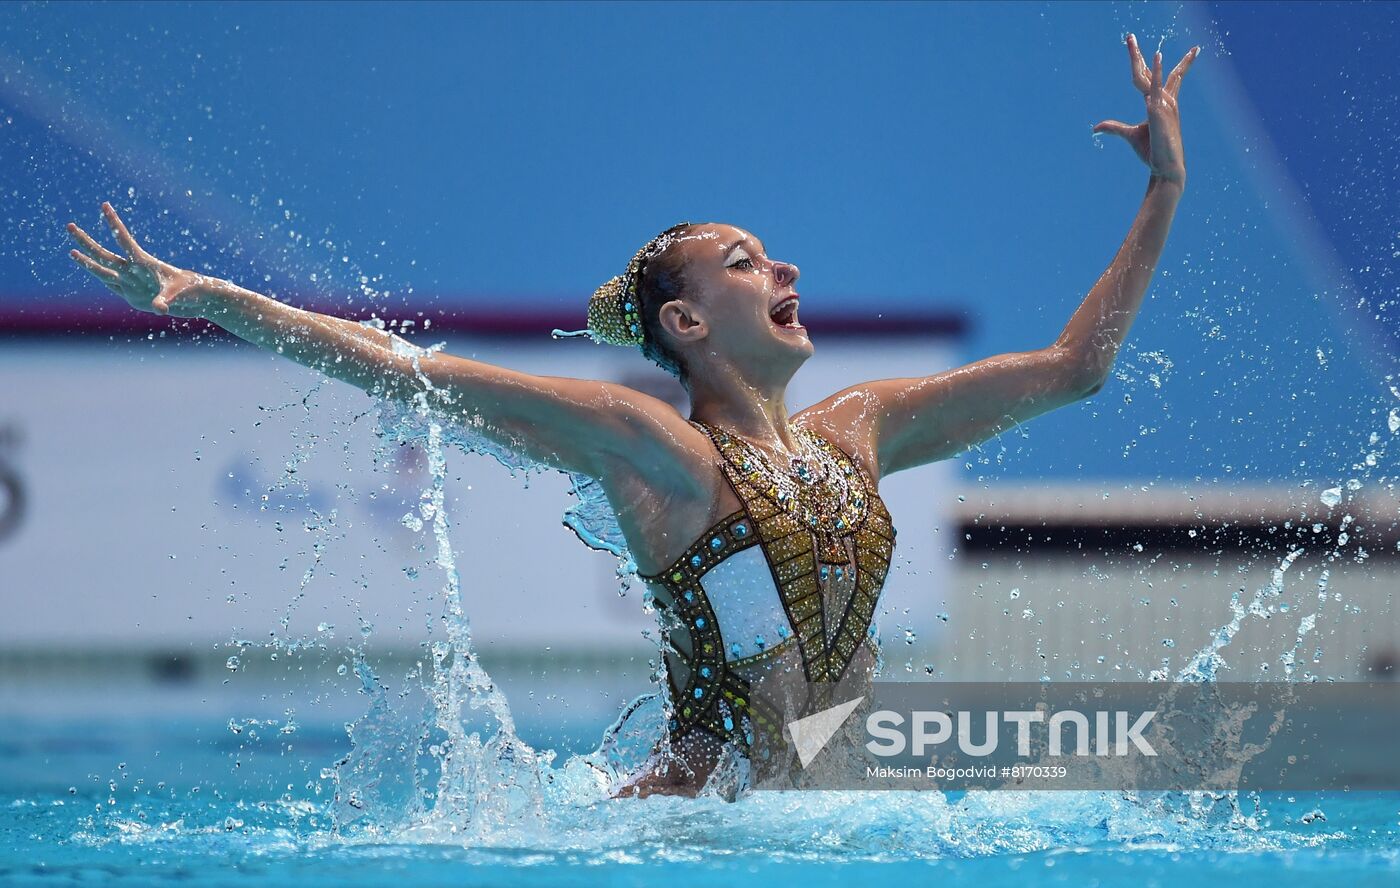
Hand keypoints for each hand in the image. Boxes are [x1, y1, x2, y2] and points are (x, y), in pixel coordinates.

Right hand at [67, 202, 215, 316]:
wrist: (196, 299)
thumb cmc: (190, 290)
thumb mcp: (179, 294)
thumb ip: (166, 300)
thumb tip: (159, 308)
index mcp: (144, 262)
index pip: (124, 239)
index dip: (114, 223)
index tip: (104, 205)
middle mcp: (134, 271)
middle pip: (104, 253)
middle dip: (86, 241)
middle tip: (69, 226)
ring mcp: (131, 283)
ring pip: (103, 270)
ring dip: (87, 261)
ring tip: (71, 251)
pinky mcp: (132, 295)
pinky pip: (111, 285)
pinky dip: (99, 277)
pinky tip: (89, 268)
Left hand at [1093, 34, 1198, 185]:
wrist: (1164, 167)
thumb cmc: (1151, 151)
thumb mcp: (1130, 135)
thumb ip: (1114, 127)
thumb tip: (1096, 127)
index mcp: (1160, 102)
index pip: (1158, 78)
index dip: (1155, 64)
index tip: (1157, 50)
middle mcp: (1164, 100)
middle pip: (1153, 71)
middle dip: (1140, 54)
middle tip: (1129, 36)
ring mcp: (1163, 105)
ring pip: (1152, 77)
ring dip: (1143, 60)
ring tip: (1133, 43)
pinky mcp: (1160, 113)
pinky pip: (1156, 90)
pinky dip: (1155, 75)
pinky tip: (1155, 61)